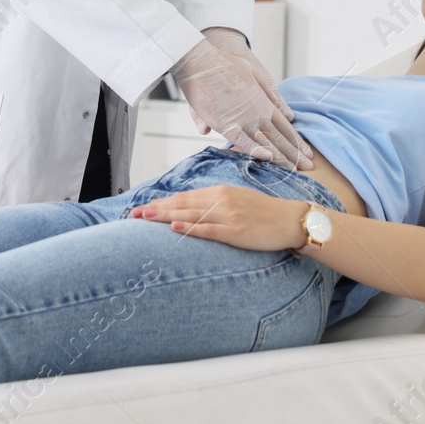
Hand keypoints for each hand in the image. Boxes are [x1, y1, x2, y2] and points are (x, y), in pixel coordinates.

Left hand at [128, 184, 304, 251]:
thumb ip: (214, 203)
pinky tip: (174, 227)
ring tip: (144, 218)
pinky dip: (190, 228)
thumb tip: (191, 209)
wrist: (290, 220)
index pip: (184, 197)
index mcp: (220, 192)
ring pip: (190, 215)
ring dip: (165, 216)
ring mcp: (228, 215)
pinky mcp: (236, 231)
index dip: (162, 202)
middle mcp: (221, 200)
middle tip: (133, 214)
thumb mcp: (237, 200)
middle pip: (182, 204)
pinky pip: (209, 229)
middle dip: (156, 209)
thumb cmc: (264, 212)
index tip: (143, 207)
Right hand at [172, 38, 313, 169]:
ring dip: (280, 157)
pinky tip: (268, 158)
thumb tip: (289, 115)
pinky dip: (255, 150)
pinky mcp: (225, 124)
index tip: (307, 154)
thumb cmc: (227, 65)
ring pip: (266, 142)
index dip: (297, 142)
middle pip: (280, 138)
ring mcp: (242, 120)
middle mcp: (257, 114)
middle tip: (308, 167)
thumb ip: (272, 95)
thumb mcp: (256, 75)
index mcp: (265, 103)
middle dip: (295, 154)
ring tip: (294, 170)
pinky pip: (242, 141)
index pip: (286, 128)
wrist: (203, 63)